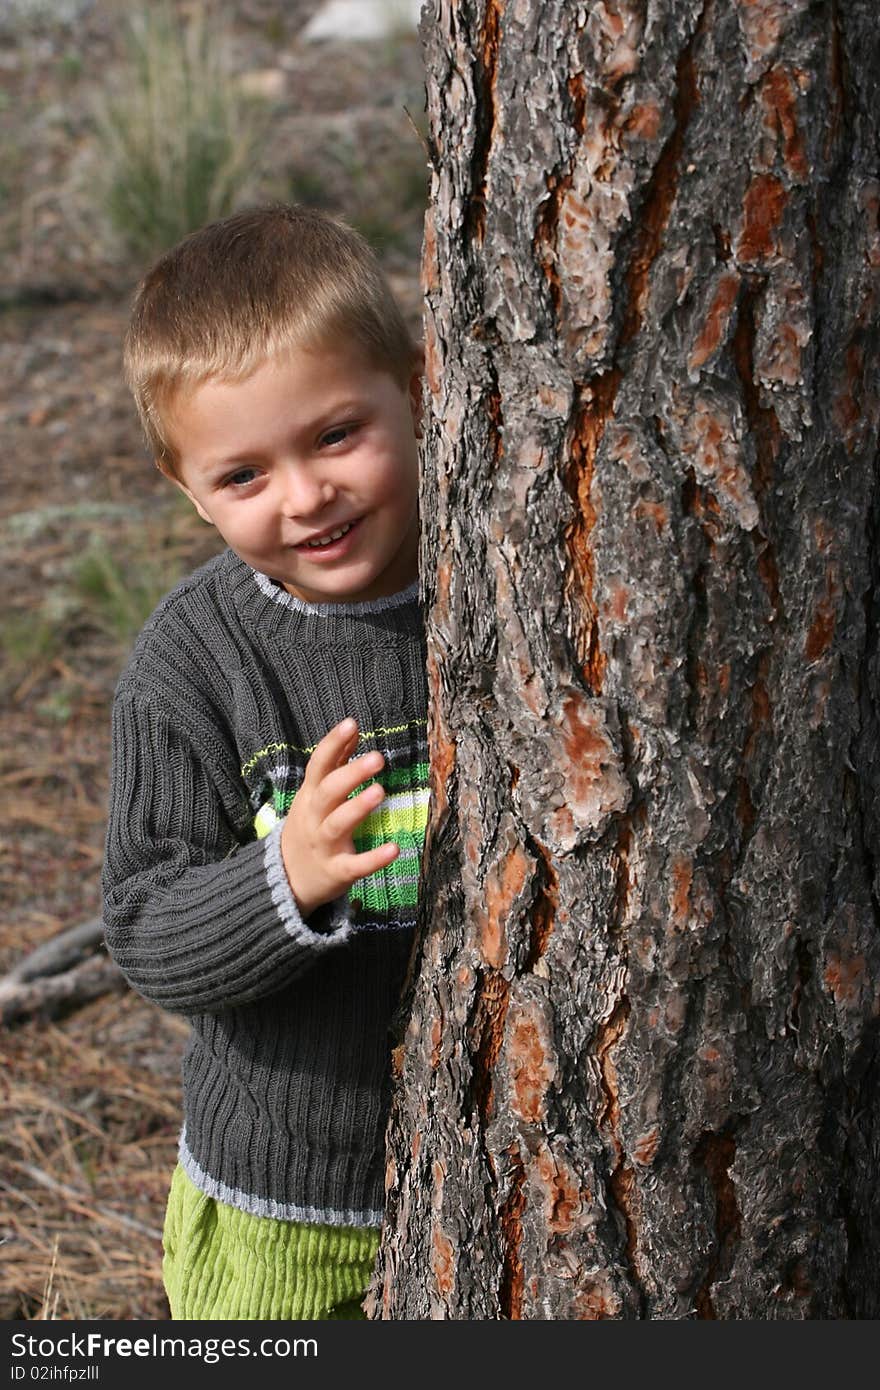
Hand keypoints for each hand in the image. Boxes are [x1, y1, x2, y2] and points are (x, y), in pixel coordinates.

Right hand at [280, 717, 398, 918]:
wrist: (285, 878)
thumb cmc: (308, 826)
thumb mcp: (314, 793)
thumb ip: (334, 761)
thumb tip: (353, 727)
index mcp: (310, 796)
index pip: (319, 765)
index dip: (333, 744)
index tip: (351, 723)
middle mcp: (314, 817)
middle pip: (328, 792)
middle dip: (351, 774)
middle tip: (377, 758)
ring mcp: (324, 845)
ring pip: (338, 824)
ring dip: (357, 808)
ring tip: (380, 791)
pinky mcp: (336, 871)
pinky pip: (355, 865)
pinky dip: (373, 858)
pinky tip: (394, 848)